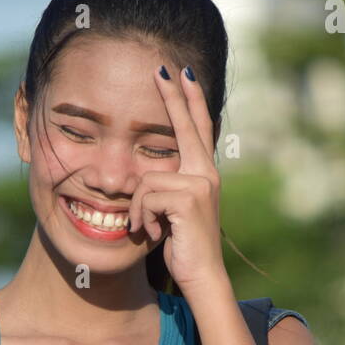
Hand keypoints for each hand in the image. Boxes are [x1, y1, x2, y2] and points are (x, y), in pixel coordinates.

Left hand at [128, 64, 227, 296]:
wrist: (201, 276)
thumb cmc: (183, 249)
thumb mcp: (171, 213)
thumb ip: (166, 189)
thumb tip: (148, 175)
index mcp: (203, 173)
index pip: (197, 128)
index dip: (190, 100)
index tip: (182, 73)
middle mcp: (206, 173)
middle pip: (185, 126)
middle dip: (172, 96)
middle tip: (160, 68)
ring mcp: (200, 184)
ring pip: (148, 179)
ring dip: (138, 209)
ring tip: (146, 228)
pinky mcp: (189, 199)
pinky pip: (147, 196)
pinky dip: (142, 219)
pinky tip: (152, 234)